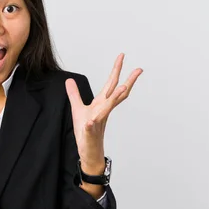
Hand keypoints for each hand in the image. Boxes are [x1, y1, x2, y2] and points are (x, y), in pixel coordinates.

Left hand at [65, 53, 142, 173]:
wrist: (88, 152)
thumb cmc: (85, 131)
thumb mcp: (77, 109)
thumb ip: (74, 94)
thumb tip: (69, 80)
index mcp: (101, 103)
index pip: (111, 84)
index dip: (116, 69)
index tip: (122, 56)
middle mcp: (102, 110)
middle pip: (117, 93)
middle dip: (127, 80)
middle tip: (138, 69)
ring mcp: (98, 121)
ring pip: (107, 108)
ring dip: (115, 98)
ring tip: (122, 87)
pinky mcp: (90, 133)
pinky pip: (91, 128)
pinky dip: (91, 125)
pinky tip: (90, 122)